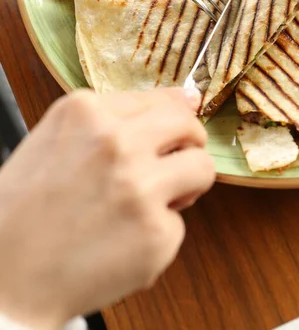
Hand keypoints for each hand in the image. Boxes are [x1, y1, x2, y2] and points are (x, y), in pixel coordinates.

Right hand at [0, 88, 214, 329]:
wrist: (6, 278)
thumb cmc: (26, 208)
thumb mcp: (57, 139)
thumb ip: (119, 115)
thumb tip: (188, 96)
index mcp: (87, 112)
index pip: (162, 99)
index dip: (166, 122)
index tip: (166, 136)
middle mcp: (117, 142)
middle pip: (189, 126)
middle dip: (187, 144)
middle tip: (168, 164)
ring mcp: (140, 188)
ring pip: (202, 167)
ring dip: (184, 185)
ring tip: (150, 203)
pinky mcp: (157, 234)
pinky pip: (180, 222)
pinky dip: (158, 233)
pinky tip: (124, 241)